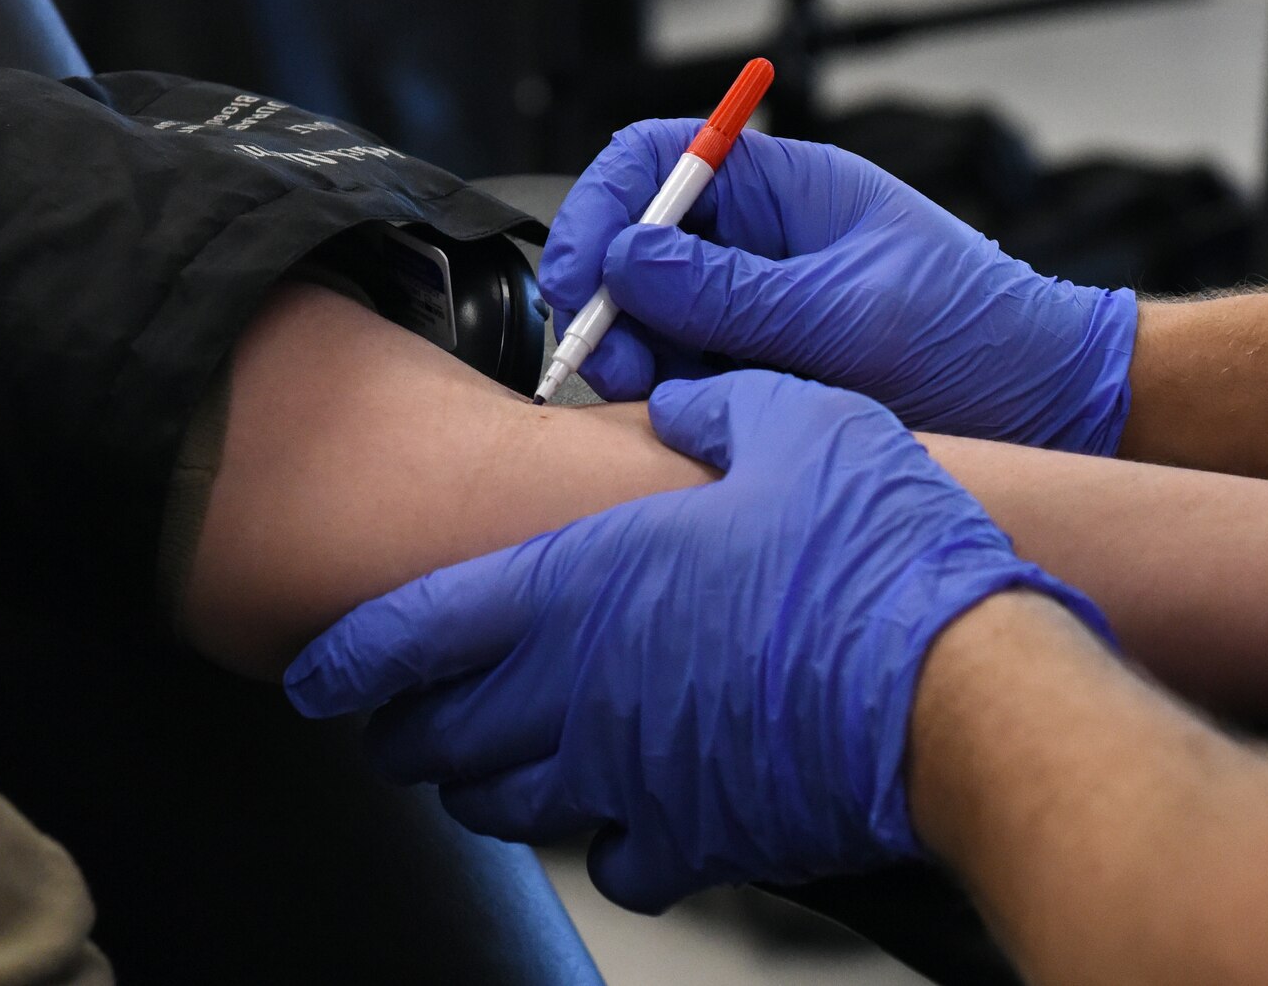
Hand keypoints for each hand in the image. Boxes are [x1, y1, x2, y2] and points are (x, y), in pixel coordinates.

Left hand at [285, 370, 1110, 912]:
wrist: (956, 686)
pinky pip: (615, 862)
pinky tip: (622, 816)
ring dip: (481, 786)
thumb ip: (711, 411)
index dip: (346, 660)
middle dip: (403, 731)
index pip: (410, 635)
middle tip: (400, 719)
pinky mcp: (697, 836)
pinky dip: (602, 841)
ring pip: (506, 805)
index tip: (312, 676)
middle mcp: (580, 691)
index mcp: (579, 584)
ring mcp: (631, 775)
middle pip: (439, 736)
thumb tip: (676, 406)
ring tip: (488, 765)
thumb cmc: (871, 549)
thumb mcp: (794, 423)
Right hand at [541, 121, 1137, 451]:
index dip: (602, 205)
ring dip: (635, 355)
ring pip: (651, 318)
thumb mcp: (846, 312)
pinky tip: (688, 418)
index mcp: (784, 188)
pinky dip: (669, 394)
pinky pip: (685, 371)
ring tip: (656, 398)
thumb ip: (731, 292)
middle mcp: (760, 240)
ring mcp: (757, 305)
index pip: (658, 158)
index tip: (579, 275)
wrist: (1048, 408)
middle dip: (608, 301)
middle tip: (613, 363)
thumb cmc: (977, 336)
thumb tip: (626, 258)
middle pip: (637, 246)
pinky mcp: (762, 367)